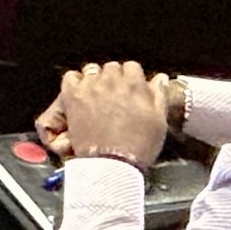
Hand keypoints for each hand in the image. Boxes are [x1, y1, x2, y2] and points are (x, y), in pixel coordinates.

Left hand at [52, 61, 171, 168]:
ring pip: (92, 70)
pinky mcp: (73, 96)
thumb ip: (159, 95)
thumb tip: (160, 78)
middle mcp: (112, 81)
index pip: (132, 67)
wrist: (112, 163)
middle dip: (114, 78)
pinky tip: (80, 94)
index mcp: (135, 84)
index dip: (131, 78)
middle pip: (111, 68)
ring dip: (95, 79)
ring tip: (97, 95)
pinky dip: (75, 82)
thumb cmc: (138, 146)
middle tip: (114, 95)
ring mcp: (91, 87)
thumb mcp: (159, 121)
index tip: (130, 89)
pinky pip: (71, 77)